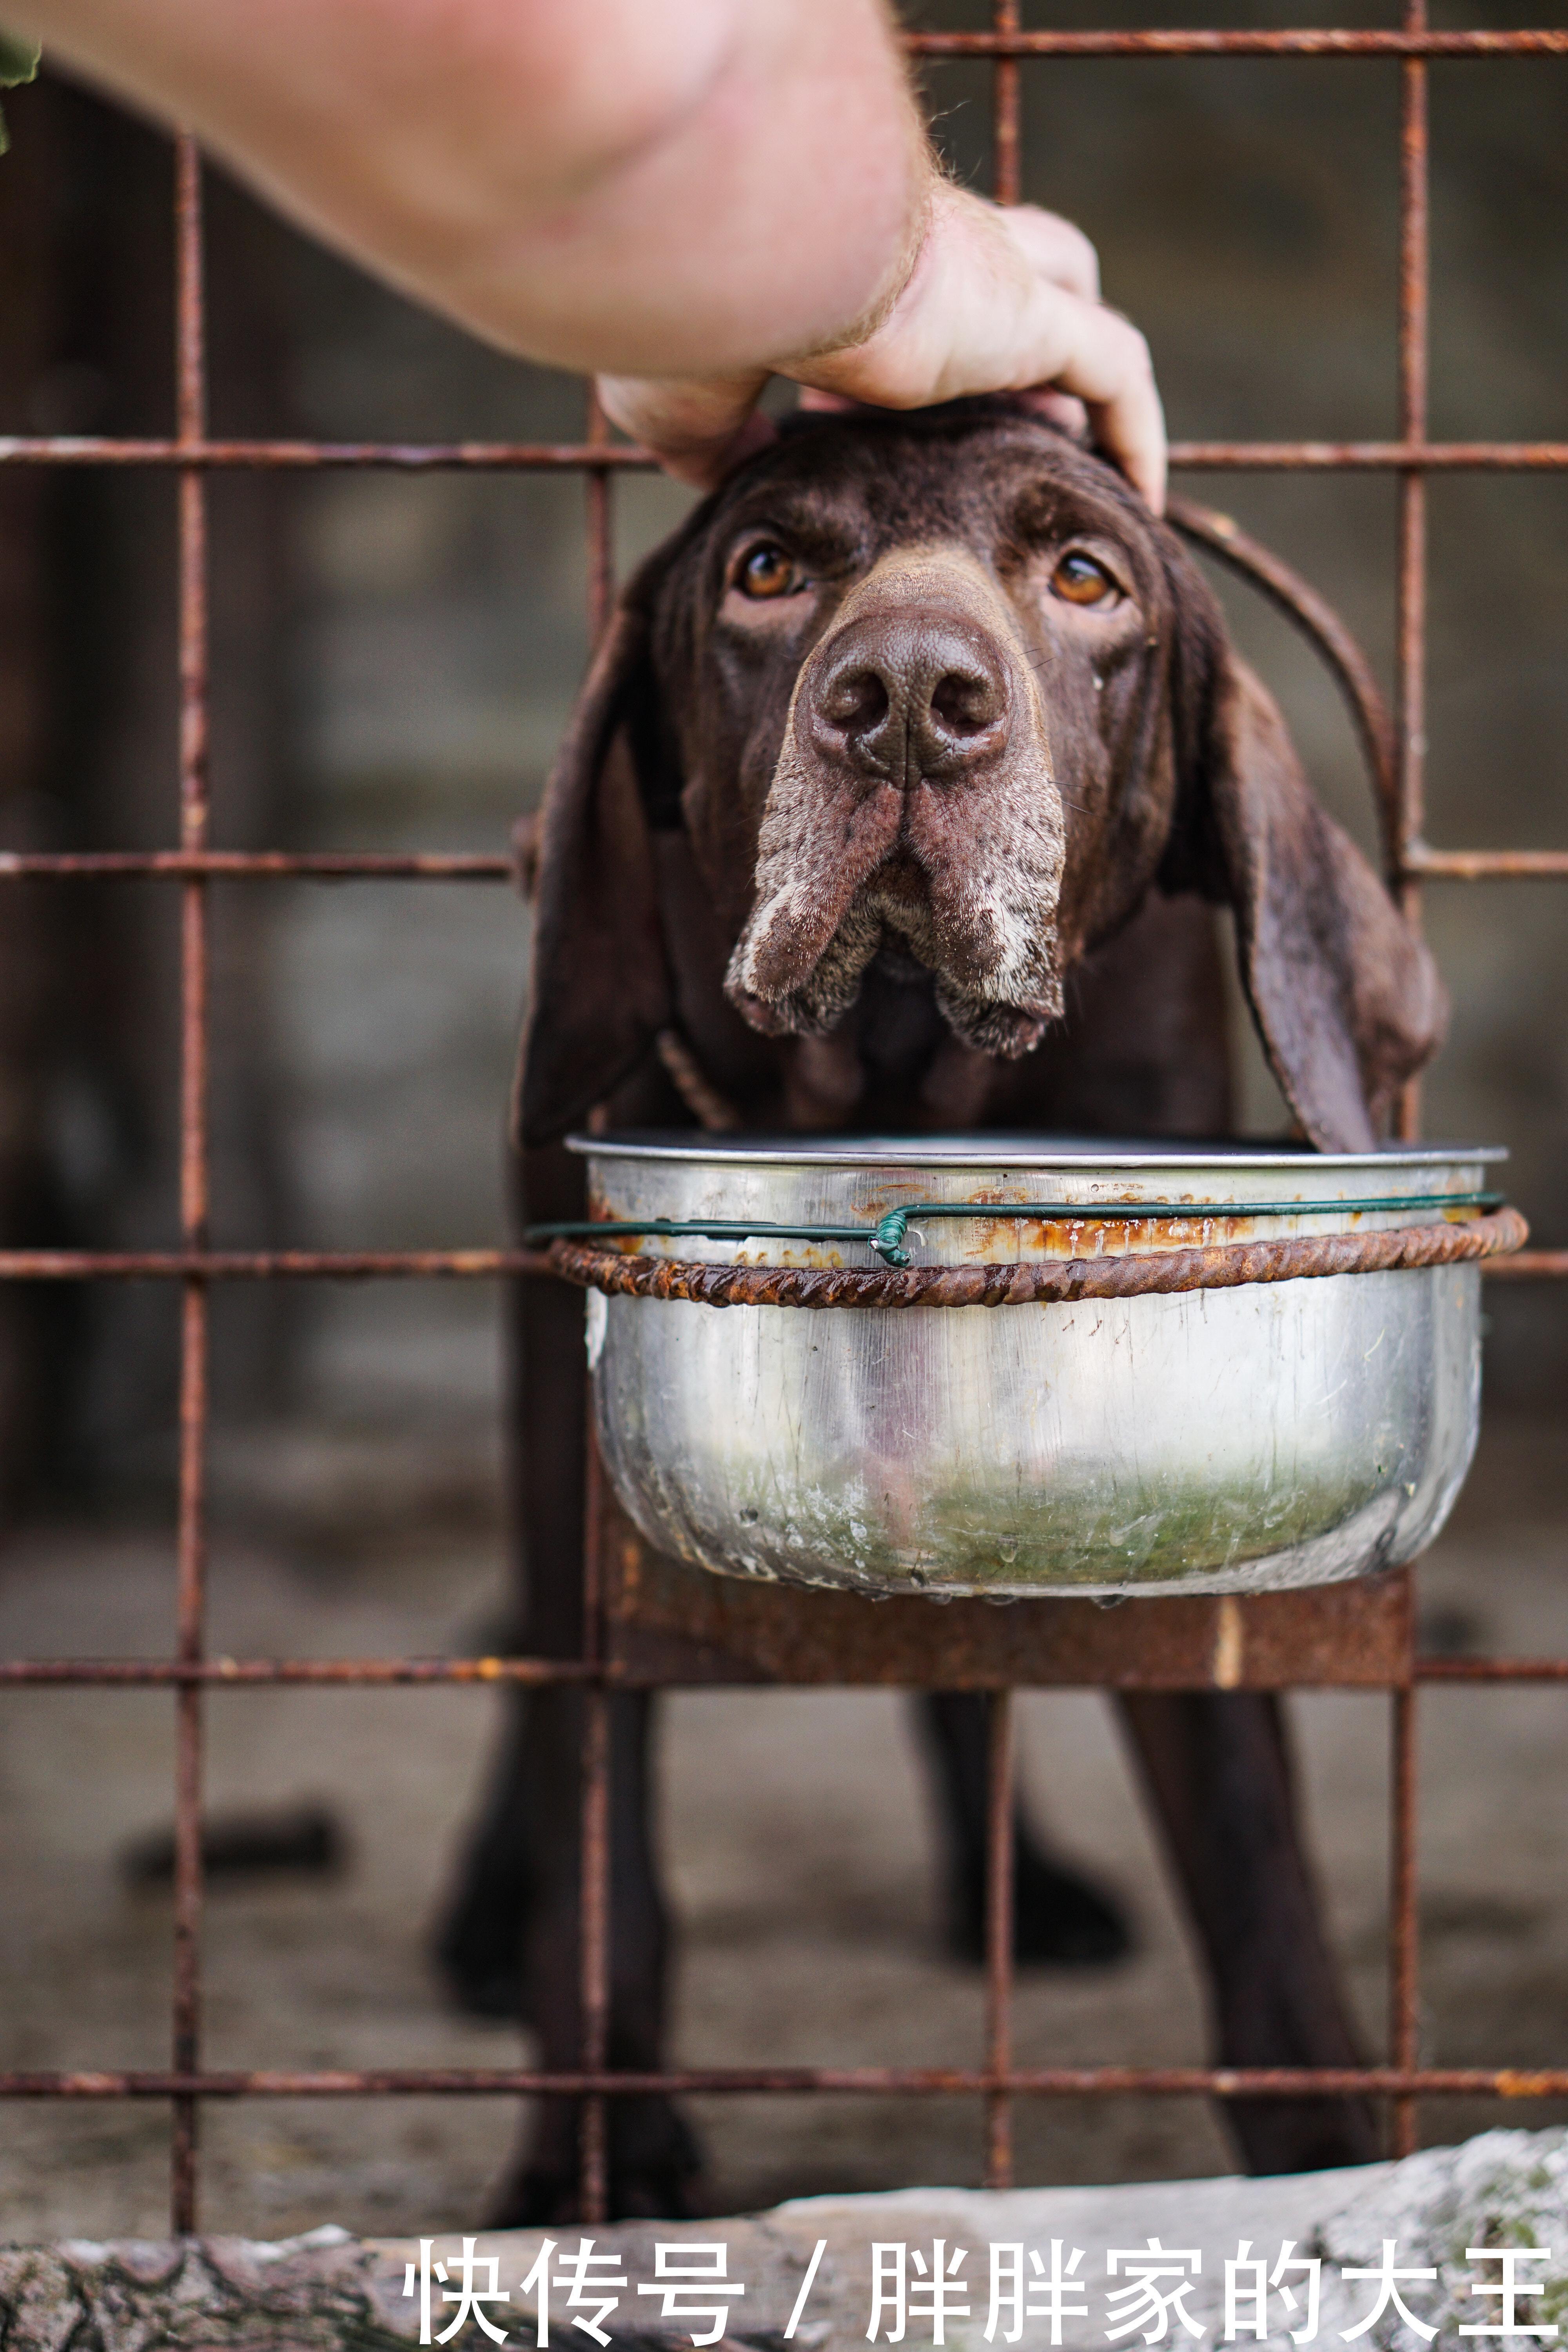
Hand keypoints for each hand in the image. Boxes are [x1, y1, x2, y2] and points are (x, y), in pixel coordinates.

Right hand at [598, 185, 1164, 511]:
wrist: (730, 252)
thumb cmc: (685, 312)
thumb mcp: (682, 398)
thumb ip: (714, 438)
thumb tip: (725, 473)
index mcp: (840, 255)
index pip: (894, 286)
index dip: (888, 361)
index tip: (846, 426)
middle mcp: (923, 244)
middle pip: (998, 271)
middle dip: (1004, 349)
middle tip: (993, 440)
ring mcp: (986, 271)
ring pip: (1069, 302)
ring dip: (1070, 378)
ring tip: (1073, 467)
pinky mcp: (1027, 312)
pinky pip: (1114, 369)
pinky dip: (1132, 426)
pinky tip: (1140, 493)